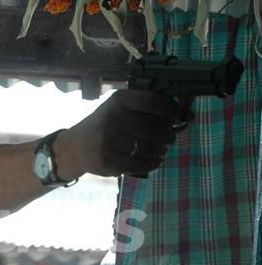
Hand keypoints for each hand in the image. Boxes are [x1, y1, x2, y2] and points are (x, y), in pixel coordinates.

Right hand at [55, 90, 179, 176]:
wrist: (74, 147)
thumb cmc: (105, 126)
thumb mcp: (119, 110)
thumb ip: (149, 110)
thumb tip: (188, 116)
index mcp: (118, 100)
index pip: (154, 101)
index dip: (171, 110)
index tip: (176, 117)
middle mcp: (112, 118)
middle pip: (156, 128)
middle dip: (168, 135)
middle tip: (168, 139)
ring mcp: (109, 140)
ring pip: (151, 147)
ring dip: (161, 151)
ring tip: (159, 150)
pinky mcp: (109, 161)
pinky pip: (142, 164)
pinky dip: (153, 163)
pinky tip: (152, 160)